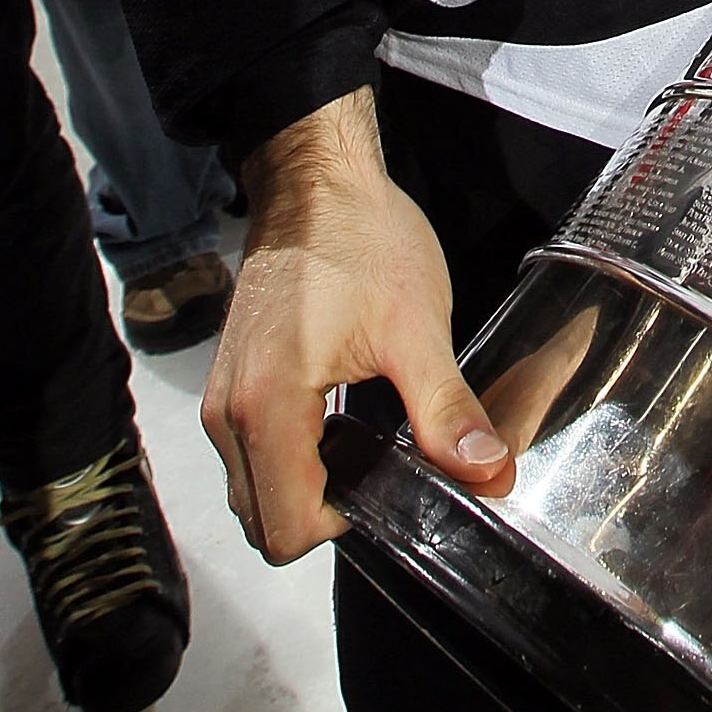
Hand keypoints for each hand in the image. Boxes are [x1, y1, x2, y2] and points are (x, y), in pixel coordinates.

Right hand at [202, 88, 512, 563]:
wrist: (317, 181)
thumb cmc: (362, 241)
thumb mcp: (418, 328)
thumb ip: (448, 412)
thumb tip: (492, 474)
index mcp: (267, 406)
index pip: (286, 530)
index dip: (345, 525)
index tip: (390, 487)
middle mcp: (227, 412)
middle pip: (264, 522)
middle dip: (324, 512)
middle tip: (383, 469)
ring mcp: (220, 396)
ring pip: (254, 491)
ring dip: (305, 488)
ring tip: (366, 444)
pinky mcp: (227, 380)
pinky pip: (250, 454)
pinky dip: (289, 459)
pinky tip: (341, 421)